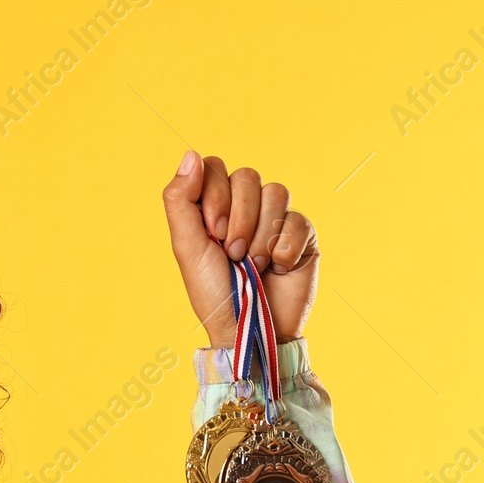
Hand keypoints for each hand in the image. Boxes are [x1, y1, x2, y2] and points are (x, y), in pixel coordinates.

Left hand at [162, 151, 319, 348]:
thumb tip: (190, 154)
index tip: (211, 232)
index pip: (215, 167)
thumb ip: (180, 199)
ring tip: (253, 264)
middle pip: (248, 176)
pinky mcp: (303, 235)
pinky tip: (277, 269)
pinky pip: (299, 219)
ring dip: (260, 235)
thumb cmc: (213, 292)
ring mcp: (276, 219)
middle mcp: (246, 207)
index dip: (214, 196)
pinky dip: (283, 249)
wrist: (249, 328)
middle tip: (231, 253)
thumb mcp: (186, 247)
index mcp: (214, 206)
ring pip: (277, 191)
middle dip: (237, 218)